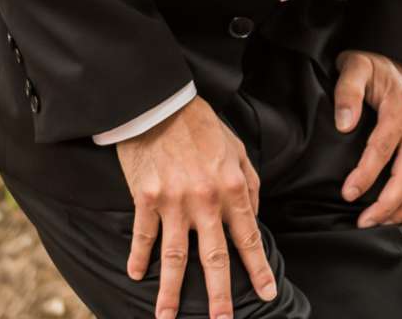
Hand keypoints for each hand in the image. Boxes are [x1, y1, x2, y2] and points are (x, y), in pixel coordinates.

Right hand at [114, 97, 276, 318]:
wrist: (162, 105)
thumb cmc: (203, 127)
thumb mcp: (238, 150)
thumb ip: (249, 184)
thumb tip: (253, 215)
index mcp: (232, 188)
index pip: (248, 238)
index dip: (257, 269)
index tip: (267, 294)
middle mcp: (206, 201)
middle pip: (214, 258)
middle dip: (218, 296)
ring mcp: (174, 202)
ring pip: (174, 257)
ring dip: (170, 291)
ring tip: (166, 318)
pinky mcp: (146, 198)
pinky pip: (143, 235)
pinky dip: (138, 257)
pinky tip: (134, 275)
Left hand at [334, 50, 401, 227]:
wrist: (392, 62)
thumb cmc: (368, 67)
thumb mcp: (354, 68)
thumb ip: (348, 92)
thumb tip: (345, 124)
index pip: (384, 148)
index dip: (366, 174)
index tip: (347, 194)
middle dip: (387, 203)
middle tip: (363, 223)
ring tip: (378, 225)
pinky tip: (398, 219)